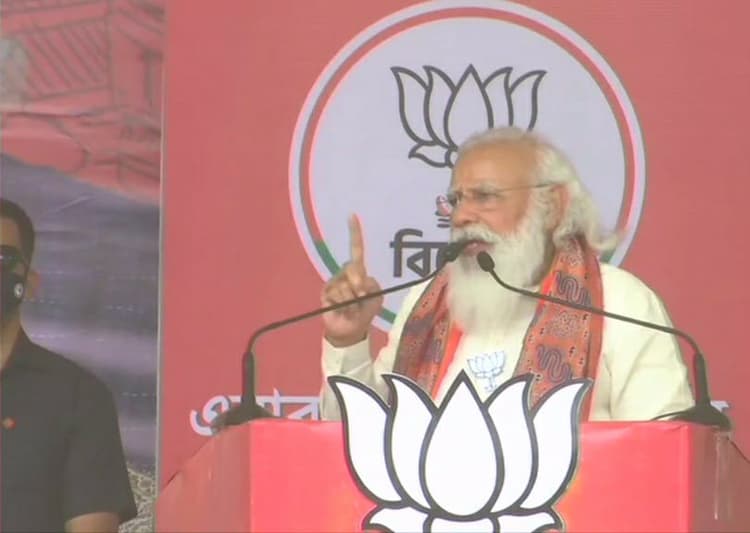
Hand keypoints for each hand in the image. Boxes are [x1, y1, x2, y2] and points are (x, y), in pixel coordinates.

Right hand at [321, 214, 382, 346]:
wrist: (350, 330)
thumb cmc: (365, 312)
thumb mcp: (376, 297)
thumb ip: (371, 285)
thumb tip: (356, 282)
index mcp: (358, 271)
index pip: (356, 249)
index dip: (355, 233)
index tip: (353, 215)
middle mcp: (345, 273)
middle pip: (353, 268)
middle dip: (359, 285)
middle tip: (361, 298)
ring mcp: (334, 282)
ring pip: (346, 286)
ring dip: (353, 301)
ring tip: (352, 309)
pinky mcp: (326, 292)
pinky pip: (337, 294)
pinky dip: (344, 305)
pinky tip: (343, 310)